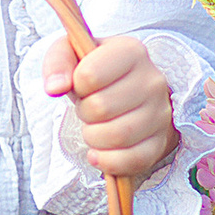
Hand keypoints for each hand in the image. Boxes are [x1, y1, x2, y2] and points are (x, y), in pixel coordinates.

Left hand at [42, 35, 178, 181]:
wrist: (130, 92)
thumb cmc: (97, 72)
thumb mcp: (73, 54)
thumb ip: (58, 62)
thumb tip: (55, 87)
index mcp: (131, 52)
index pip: (89, 75)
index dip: (76, 85)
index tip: (83, 84)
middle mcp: (152, 81)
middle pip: (101, 108)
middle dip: (84, 113)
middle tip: (89, 108)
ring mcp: (160, 114)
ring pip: (117, 137)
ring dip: (93, 137)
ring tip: (95, 127)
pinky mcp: (160, 142)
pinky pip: (132, 160)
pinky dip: (108, 161)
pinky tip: (99, 152)